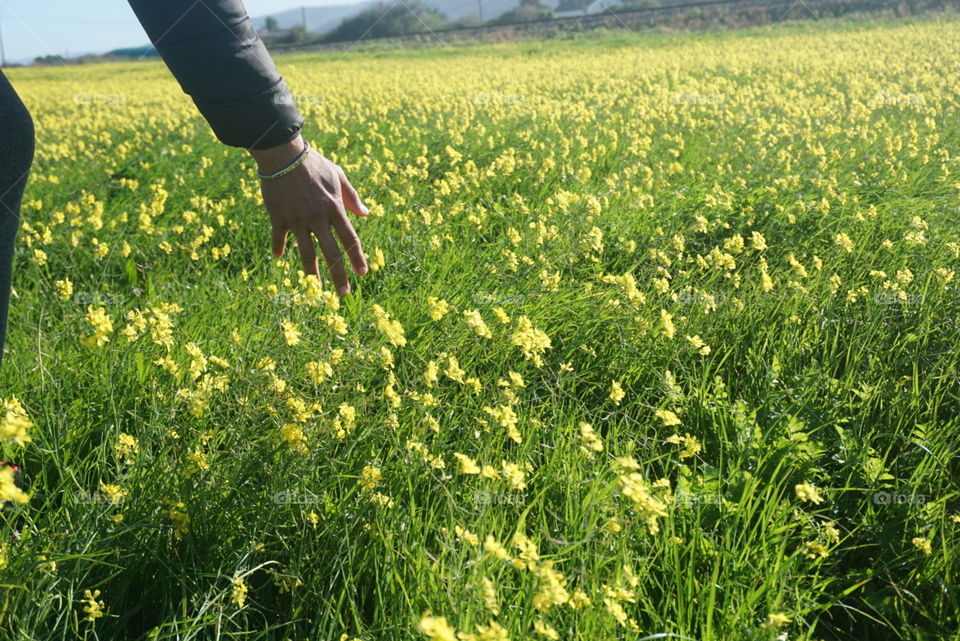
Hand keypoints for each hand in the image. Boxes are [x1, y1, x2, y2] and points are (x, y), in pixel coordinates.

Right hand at [250, 135, 368, 295]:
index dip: (357, 258)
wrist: (283, 154)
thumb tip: (366, 214)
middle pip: (331, 253)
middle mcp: (318, 218)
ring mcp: (298, 220)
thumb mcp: (338, 176)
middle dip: (339, 275)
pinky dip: (278, 248)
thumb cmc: (314, 164)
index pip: (350, 239)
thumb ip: (352, 197)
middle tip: (344, 293)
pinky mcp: (279, 218)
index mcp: (334, 209)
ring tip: (315, 286)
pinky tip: (278, 257)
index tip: (363, 273)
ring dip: (312, 272)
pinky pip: (279, 238)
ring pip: (306, 253)